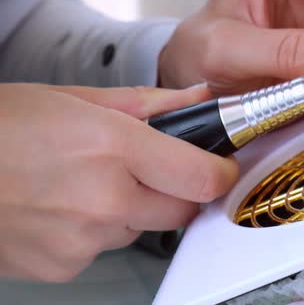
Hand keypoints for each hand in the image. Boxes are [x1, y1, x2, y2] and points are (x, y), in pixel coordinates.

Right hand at [0, 84, 237, 281]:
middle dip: (177, 192)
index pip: (201, 177)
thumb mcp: (77, 98)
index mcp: (112, 147)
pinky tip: (66, 207)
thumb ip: (150, 105)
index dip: (218, 173)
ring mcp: (82, 239)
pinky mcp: (63, 266)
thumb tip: (199, 100)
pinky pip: (103, 249)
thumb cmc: (1, 126)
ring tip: (89, 183)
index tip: (218, 167)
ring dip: (130, 209)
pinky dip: (96, 230)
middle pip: (180, 211)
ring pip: (139, 229)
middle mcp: (103, 198)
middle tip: (148, 171)